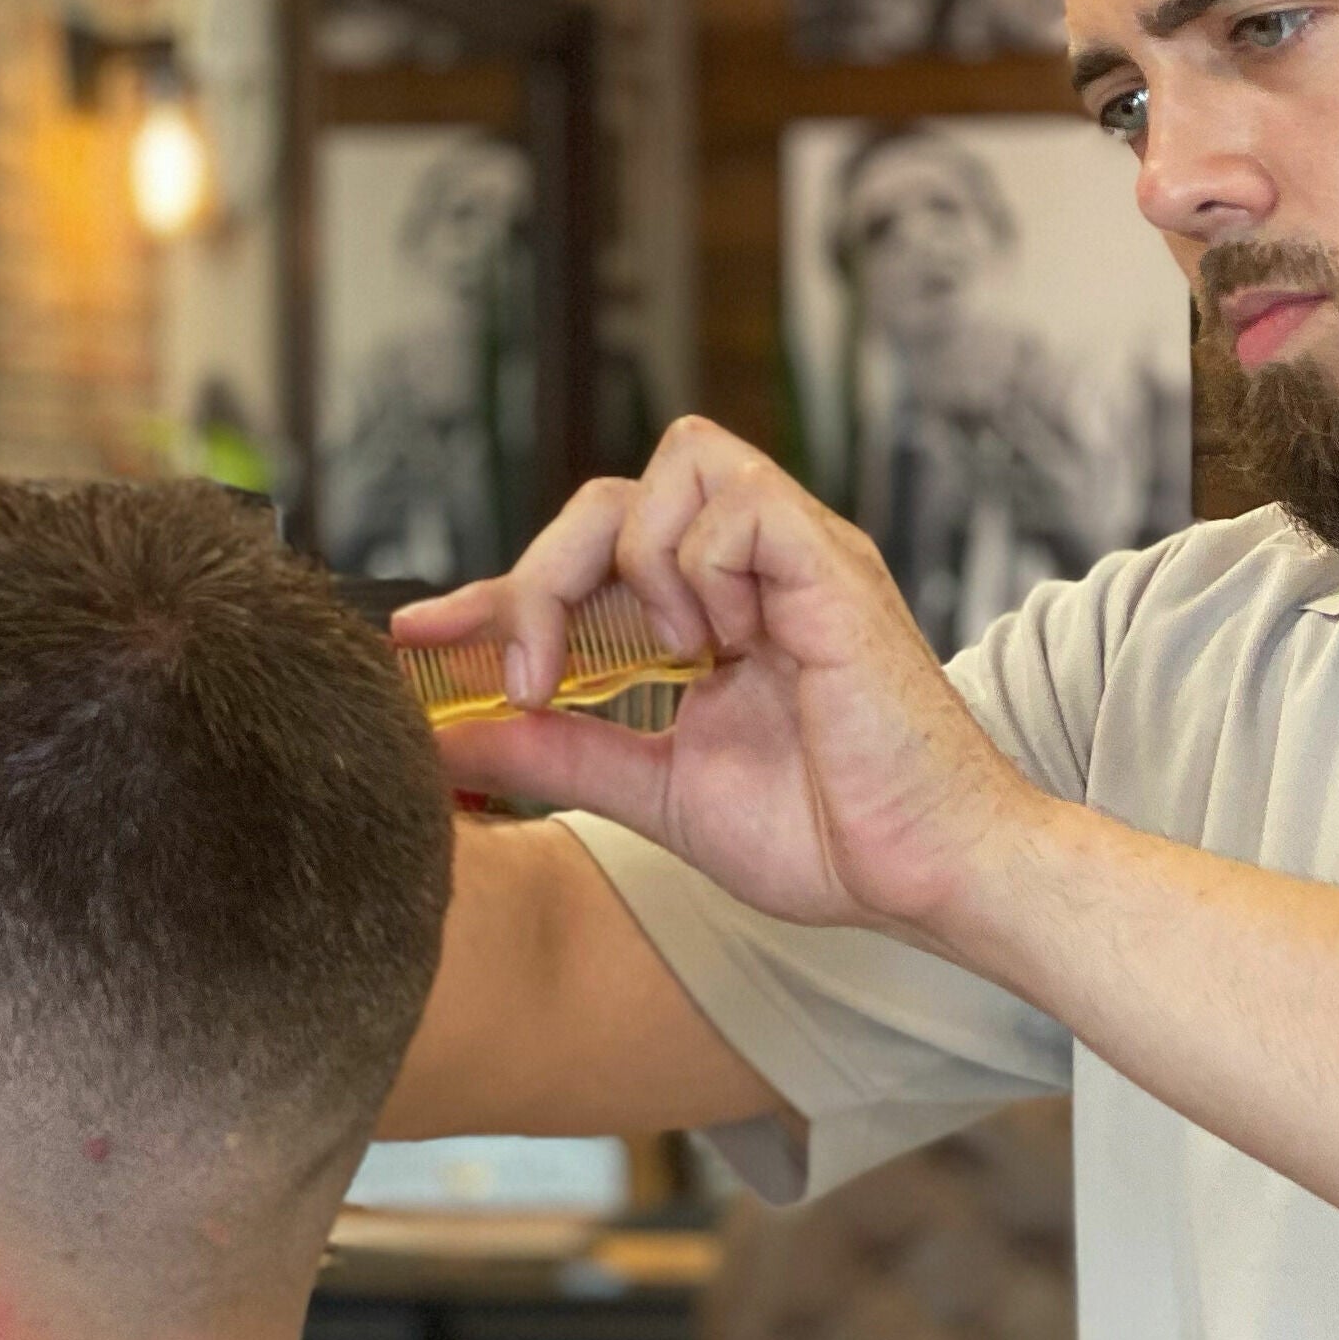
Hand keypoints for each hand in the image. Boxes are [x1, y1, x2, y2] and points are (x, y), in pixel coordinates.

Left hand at [392, 419, 1036, 939]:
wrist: (923, 876)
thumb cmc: (825, 835)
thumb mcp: (655, 792)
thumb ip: (558, 753)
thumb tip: (447, 739)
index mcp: (709, 616)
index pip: (580, 563)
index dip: (492, 591)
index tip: (415, 638)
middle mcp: (749, 571)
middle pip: (610, 495)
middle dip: (541, 578)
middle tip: (528, 675)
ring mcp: (794, 558)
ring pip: (673, 463)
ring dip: (632, 563)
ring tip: (669, 659)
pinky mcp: (832, 565)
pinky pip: (737, 502)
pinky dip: (702, 569)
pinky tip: (725, 648)